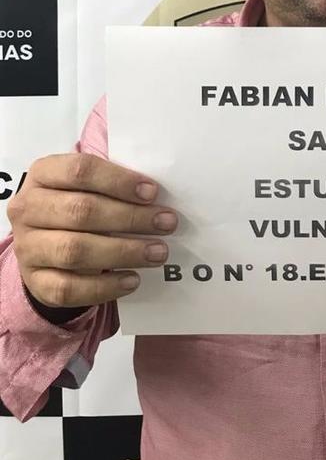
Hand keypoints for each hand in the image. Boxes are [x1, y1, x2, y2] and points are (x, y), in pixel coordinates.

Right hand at [7, 153, 176, 307]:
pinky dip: (104, 286)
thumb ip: (113, 184)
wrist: (42, 244)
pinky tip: (132, 279)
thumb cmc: (74, 205)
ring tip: (157, 252)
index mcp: (43, 173)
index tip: (152, 193)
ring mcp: (26, 247)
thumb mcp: (86, 185)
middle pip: (81, 211)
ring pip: (75, 251)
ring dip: (124, 252)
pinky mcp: (34, 281)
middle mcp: (27, 209)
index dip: (118, 181)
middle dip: (130, 218)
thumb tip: (155, 196)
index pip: (79, 171)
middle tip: (166, 223)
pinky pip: (68, 288)